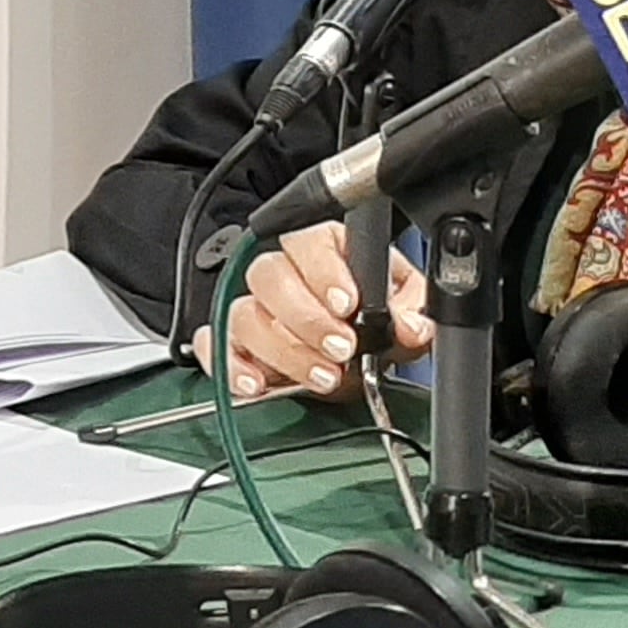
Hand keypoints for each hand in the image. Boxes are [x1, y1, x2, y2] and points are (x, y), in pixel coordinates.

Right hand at [202, 221, 433, 400]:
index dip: (324, 273)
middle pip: (268, 276)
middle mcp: (282, 272)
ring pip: (244, 315)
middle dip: (306, 318)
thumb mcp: (407, 308)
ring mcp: (253, 308)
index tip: (348, 306)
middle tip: (341, 348)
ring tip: (322, 376)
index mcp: (323, 247)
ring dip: (283, 350)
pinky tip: (258, 384)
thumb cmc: (375, 318)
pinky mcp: (232, 343)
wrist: (356, 356)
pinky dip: (231, 366)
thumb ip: (414, 312)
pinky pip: (213, 346)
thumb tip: (410, 326)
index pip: (307, 242)